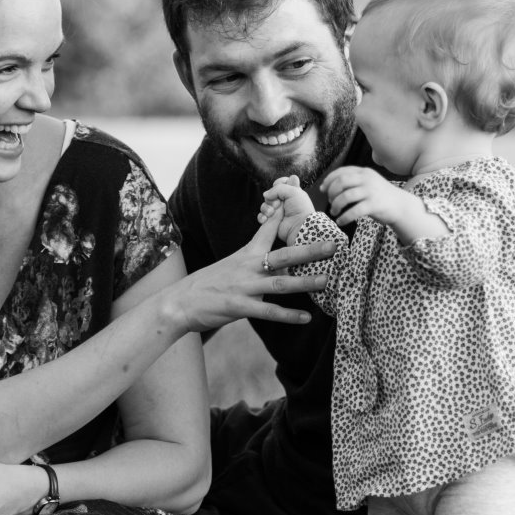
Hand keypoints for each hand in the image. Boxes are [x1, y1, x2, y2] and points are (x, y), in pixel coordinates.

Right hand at [161, 210, 332, 331]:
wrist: (180, 302)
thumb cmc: (208, 284)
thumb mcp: (230, 265)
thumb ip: (254, 260)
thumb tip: (277, 260)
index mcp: (246, 254)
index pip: (267, 229)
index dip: (284, 213)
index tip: (299, 196)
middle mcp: (248, 267)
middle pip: (284, 255)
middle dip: (310, 249)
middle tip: (334, 245)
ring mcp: (244, 286)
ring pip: (280, 282)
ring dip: (305, 281)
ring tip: (326, 280)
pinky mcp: (239, 307)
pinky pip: (268, 311)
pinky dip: (288, 315)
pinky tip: (306, 318)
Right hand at [257, 175, 315, 243]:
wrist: (299, 226)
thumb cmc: (300, 208)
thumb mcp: (293, 191)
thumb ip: (278, 188)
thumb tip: (266, 194)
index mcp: (291, 192)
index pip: (281, 183)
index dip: (278, 183)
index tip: (279, 186)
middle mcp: (284, 201)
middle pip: (270, 194)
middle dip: (271, 198)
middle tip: (278, 204)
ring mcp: (277, 212)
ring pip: (264, 205)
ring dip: (266, 208)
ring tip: (272, 213)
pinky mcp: (272, 221)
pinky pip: (262, 216)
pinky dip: (262, 217)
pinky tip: (267, 218)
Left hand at [321, 166, 423, 230]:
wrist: (401, 206)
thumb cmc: (380, 196)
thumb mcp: (368, 183)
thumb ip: (353, 182)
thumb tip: (330, 187)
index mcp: (364, 172)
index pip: (341, 172)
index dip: (329, 180)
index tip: (323, 189)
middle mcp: (367, 179)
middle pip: (341, 182)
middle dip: (331, 193)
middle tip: (330, 202)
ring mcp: (371, 192)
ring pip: (345, 196)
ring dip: (336, 205)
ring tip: (334, 212)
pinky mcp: (374, 205)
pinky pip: (354, 211)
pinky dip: (344, 217)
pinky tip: (341, 221)